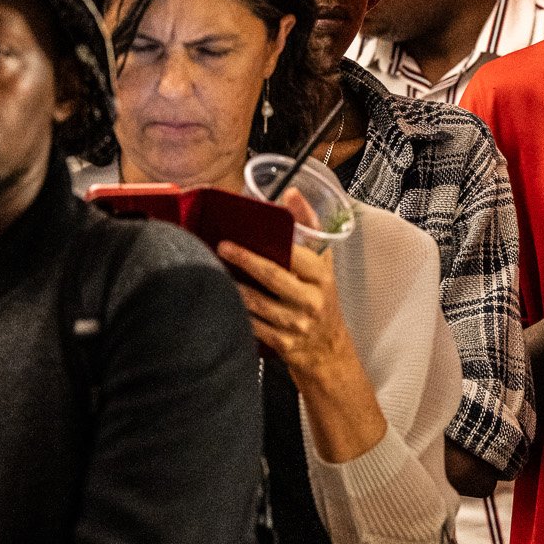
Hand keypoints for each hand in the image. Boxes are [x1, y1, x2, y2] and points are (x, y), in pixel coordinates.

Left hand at [217, 223, 353, 386]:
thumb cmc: (321, 300)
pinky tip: (222, 301)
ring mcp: (297, 325)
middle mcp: (311, 300)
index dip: (269, 244)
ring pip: (258, 303)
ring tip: (214, 272)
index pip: (296, 256)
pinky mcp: (283, 345)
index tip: (240, 235)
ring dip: (234, 288)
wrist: (329, 349)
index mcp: (322, 277)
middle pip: (274, 276)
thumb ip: (308, 227)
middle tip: (222, 247)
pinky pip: (253, 326)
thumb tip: (291, 193)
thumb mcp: (322, 264)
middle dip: (245, 261)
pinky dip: (236, 313)